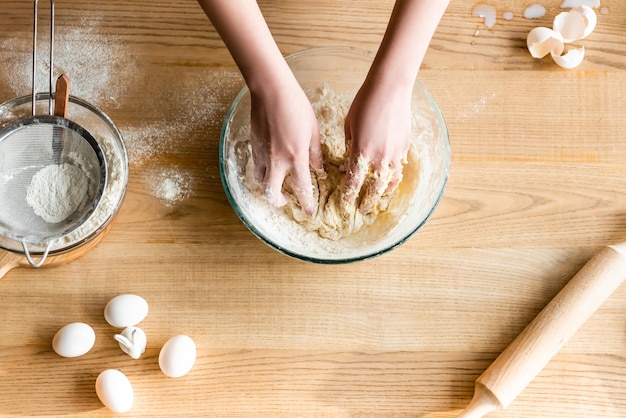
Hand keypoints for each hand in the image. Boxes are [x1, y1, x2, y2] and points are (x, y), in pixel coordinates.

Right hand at [249, 80, 323, 214]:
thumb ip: (316, 153)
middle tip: (287, 200)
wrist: (270, 90)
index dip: (306, 203)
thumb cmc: (296, 106)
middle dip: (280, 201)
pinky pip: (256, 167)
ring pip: (260, 182)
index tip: (309, 213)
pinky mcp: (253, 146)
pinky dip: (262, 173)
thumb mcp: (313, 130)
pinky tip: (270, 167)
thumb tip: (320, 170)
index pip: (301, 188)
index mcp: (296, 157)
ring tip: (277, 186)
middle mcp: (276, 160)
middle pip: (272, 193)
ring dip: (268, 189)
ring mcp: (262, 154)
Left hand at [341, 80, 411, 213]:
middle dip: (368, 201)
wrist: (390, 88)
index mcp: (360, 152)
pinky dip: (395, 176)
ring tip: (380, 198)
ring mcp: (395, 153)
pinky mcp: (405, 146)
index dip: (349, 196)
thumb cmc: (364, 103)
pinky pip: (400, 167)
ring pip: (391, 182)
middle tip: (363, 209)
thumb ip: (348, 147)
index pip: (353, 182)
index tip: (346, 203)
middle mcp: (379, 157)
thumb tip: (348, 163)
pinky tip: (391, 178)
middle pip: (374, 189)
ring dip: (384, 193)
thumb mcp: (349, 125)